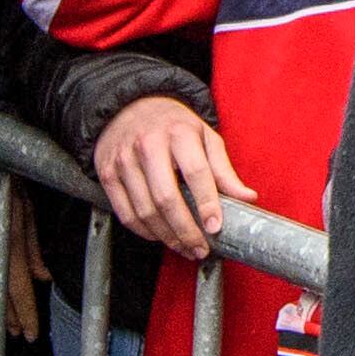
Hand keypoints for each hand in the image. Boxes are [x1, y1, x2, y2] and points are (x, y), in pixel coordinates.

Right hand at [94, 94, 244, 260]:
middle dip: (185, 230)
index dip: (207, 203)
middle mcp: (148, 146)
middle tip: (200, 248)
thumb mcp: (205, 137)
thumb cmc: (174, 126)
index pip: (196, 174)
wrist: (129, 108)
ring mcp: (123, 161)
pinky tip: (160, 237)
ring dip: (166, 236)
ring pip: (144, 210)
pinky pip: (124, 212)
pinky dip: (143, 231)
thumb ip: (224, 170)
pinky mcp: (107, 174)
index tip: (216, 226)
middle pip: (166, 198)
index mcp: (179, 134)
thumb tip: (247, 197)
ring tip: (185, 248)